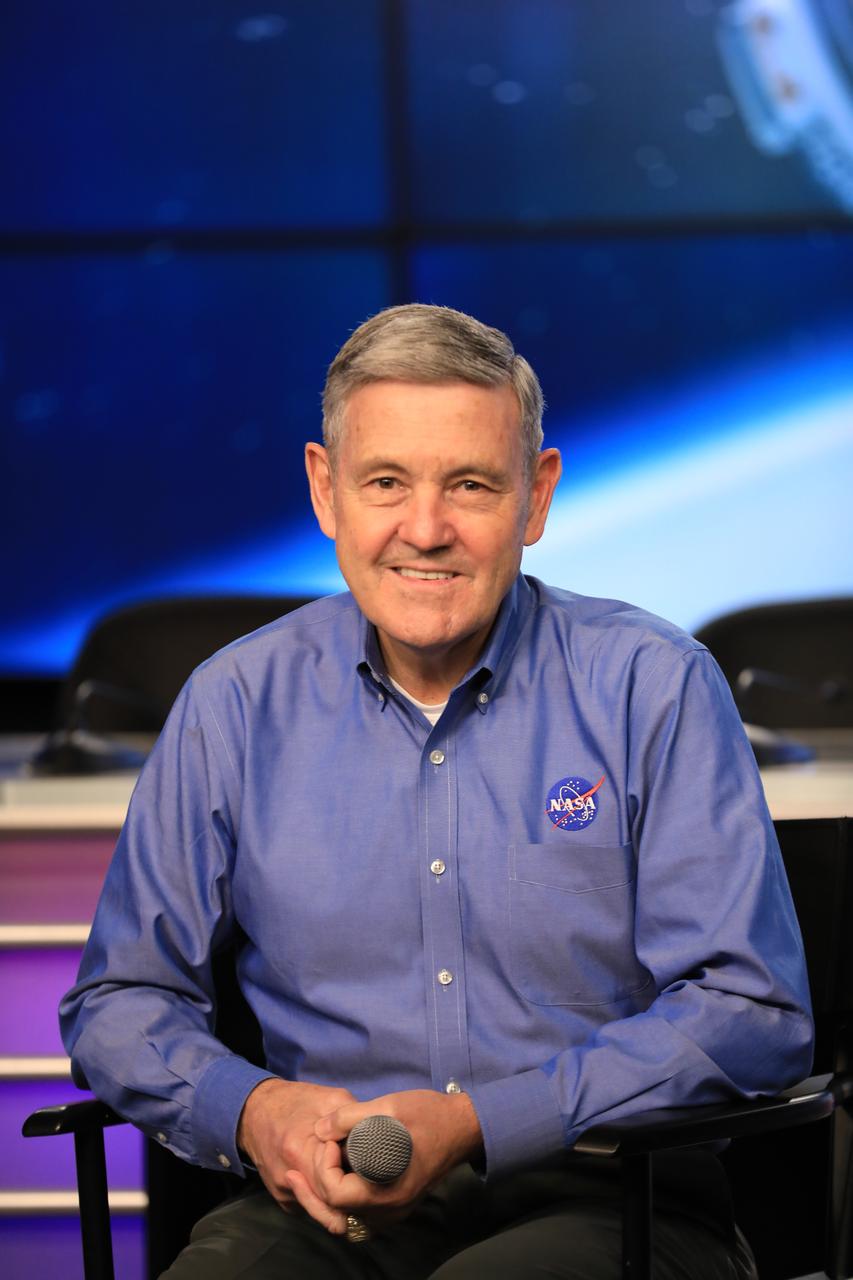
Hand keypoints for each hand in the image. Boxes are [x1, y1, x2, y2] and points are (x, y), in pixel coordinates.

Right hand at [236, 1077, 356, 1232]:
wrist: (255, 1111)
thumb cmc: (294, 1101)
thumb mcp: (330, 1099)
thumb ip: (353, 1119)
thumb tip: (379, 1138)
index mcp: (300, 1152)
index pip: (336, 1186)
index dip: (356, 1178)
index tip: (365, 1160)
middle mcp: (289, 1179)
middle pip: (331, 1209)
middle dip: (354, 1199)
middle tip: (369, 1180)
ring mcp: (284, 1194)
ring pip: (323, 1213)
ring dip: (342, 1203)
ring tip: (357, 1182)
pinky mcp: (283, 1200)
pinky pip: (313, 1208)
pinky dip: (328, 1201)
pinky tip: (338, 1181)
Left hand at [286, 1088, 482, 1231]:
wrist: (462, 1126)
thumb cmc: (428, 1115)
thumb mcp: (388, 1107)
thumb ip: (348, 1118)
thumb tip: (318, 1130)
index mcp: (387, 1190)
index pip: (336, 1194)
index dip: (324, 1166)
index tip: (330, 1138)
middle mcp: (389, 1210)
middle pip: (337, 1211)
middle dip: (316, 1183)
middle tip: (303, 1160)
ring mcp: (394, 1210)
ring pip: (346, 1216)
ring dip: (326, 1193)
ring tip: (312, 1169)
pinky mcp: (396, 1202)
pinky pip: (360, 1210)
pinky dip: (343, 1196)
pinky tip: (337, 1172)